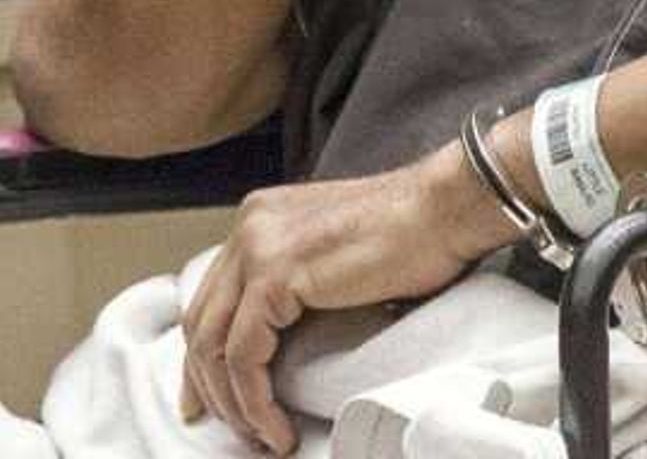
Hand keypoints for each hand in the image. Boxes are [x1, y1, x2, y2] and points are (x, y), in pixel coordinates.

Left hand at [177, 141, 505, 453]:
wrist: (444, 209)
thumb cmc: (411, 234)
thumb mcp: (333, 256)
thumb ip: (298, 283)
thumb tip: (284, 340)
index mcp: (261, 219)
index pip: (212, 297)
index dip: (204, 356)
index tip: (211, 397)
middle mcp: (250, 226)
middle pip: (202, 321)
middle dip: (207, 385)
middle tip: (227, 427)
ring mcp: (258, 246)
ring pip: (215, 344)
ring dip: (233, 402)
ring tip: (260, 436)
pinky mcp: (276, 274)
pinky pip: (245, 355)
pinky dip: (254, 400)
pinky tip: (276, 426)